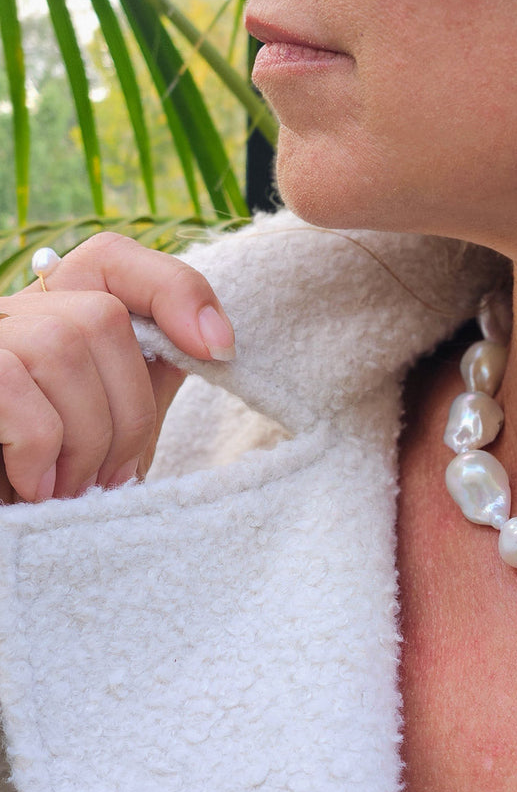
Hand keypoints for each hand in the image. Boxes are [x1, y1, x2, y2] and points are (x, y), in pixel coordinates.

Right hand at [0, 232, 234, 503]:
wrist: (8, 532)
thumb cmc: (53, 488)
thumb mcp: (111, 429)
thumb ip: (148, 378)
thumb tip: (214, 342)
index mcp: (50, 317)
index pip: (112, 259)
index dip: (175, 290)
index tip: (221, 351)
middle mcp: (9, 315)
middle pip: (101, 316)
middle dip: (129, 409)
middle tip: (112, 476)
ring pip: (62, 345)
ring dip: (86, 437)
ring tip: (72, 489)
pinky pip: (14, 386)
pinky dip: (40, 449)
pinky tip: (36, 489)